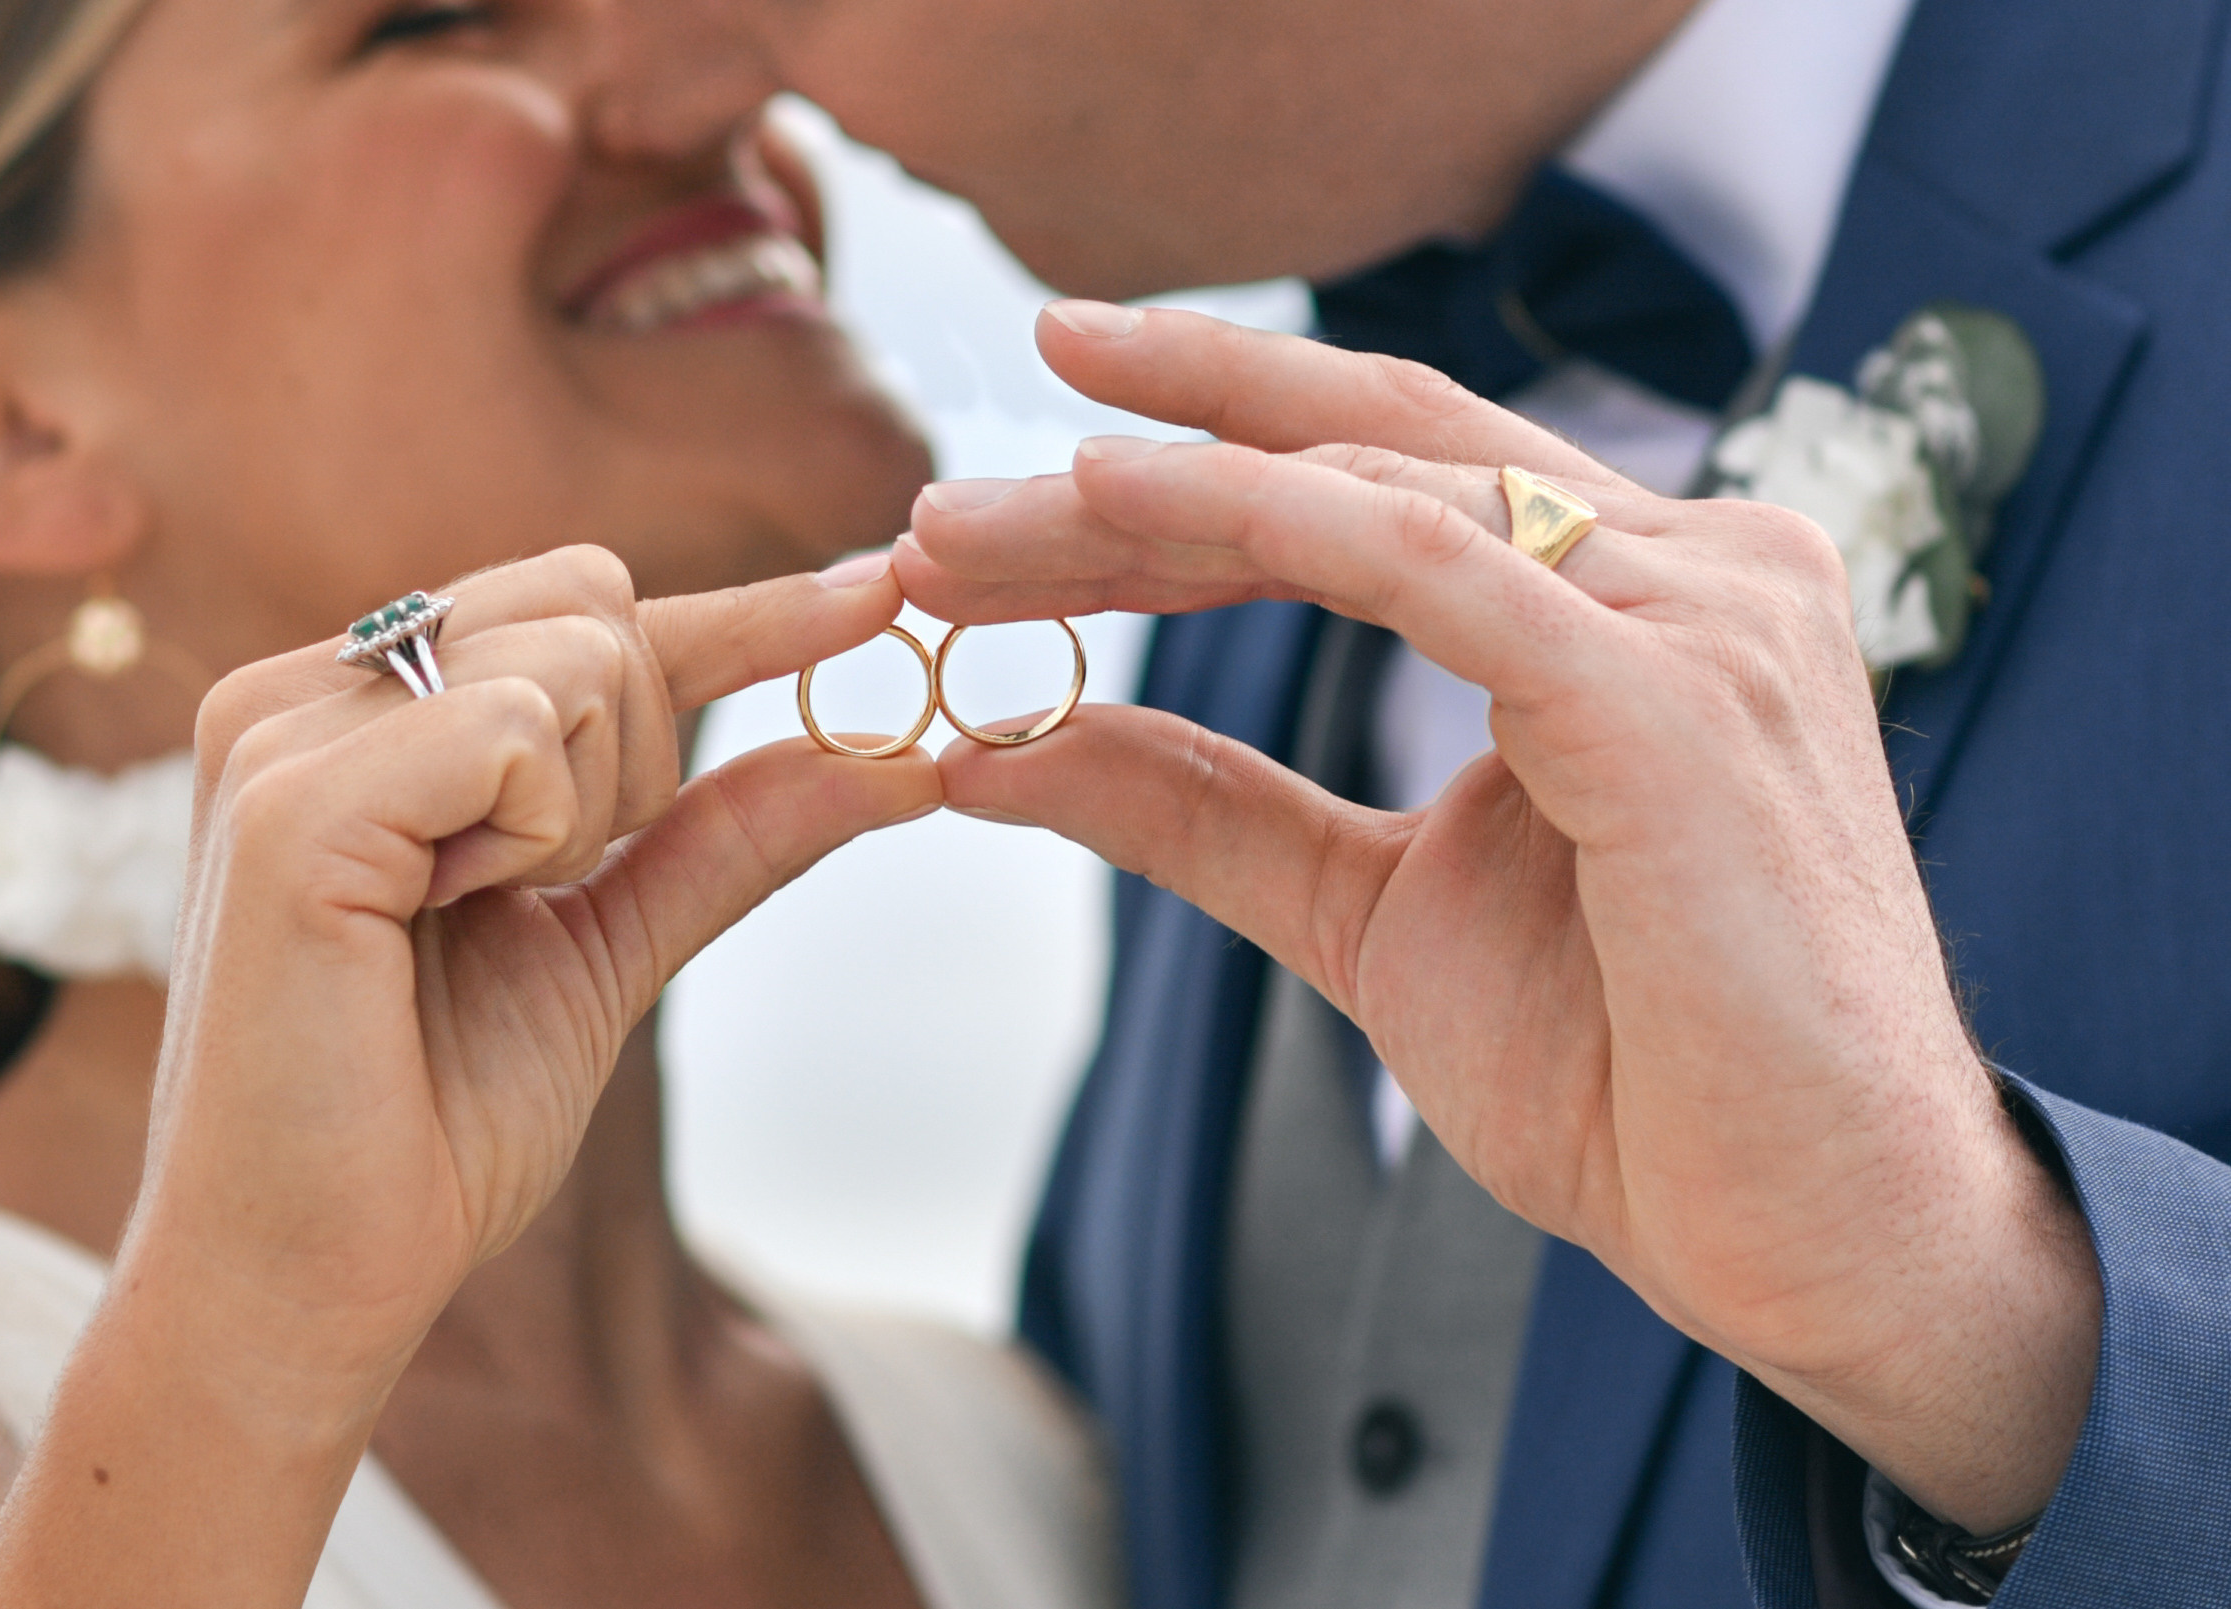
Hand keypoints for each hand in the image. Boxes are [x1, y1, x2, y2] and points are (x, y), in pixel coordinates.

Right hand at [142, 546, 937, 1371]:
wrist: (313, 1277)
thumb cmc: (435, 1122)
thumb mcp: (610, 946)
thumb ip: (725, 837)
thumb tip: (896, 757)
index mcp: (360, 713)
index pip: (587, 610)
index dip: (747, 613)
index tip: (884, 595)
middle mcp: (304, 692)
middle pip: (597, 606)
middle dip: (638, 759)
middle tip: (535, 891)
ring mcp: (283, 734)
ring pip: (576, 654)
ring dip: (586, 812)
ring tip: (465, 917)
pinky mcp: (289, 801)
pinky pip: (517, 731)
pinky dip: (535, 834)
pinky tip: (439, 918)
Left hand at [901, 306, 2098, 1531]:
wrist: (1808, 1239)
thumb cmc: (1635, 1080)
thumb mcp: (1371, 916)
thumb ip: (1214, 815)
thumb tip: (1020, 746)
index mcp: (1633, 602)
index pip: (1379, 492)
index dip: (1190, 473)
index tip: (1015, 487)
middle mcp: (1689, 565)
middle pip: (1366, 457)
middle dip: (1144, 451)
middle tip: (943, 496)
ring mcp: (1701, 612)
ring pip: (1375, 495)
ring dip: (1151, 500)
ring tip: (966, 537)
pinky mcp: (1681, 695)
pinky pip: (1440, 571)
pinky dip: (1267, 527)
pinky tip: (1117, 505)